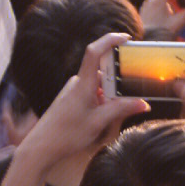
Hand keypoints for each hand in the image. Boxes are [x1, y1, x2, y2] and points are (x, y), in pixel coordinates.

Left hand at [20, 33, 149, 166]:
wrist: (40, 147)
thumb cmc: (67, 134)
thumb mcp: (99, 122)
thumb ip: (122, 109)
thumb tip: (144, 103)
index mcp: (83, 83)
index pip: (95, 52)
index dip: (110, 40)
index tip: (126, 38)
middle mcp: (77, 82)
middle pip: (103, 72)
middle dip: (118, 84)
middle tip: (128, 100)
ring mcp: (73, 90)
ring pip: (98, 86)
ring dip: (109, 97)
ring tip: (110, 117)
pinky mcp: (71, 99)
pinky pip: (91, 93)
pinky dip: (101, 102)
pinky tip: (101, 119)